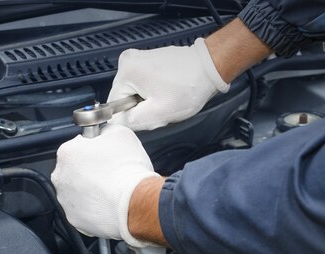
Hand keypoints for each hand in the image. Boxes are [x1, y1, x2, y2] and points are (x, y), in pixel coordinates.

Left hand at [51, 124, 158, 247]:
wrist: (134, 203)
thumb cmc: (127, 170)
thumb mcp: (121, 134)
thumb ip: (106, 131)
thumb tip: (105, 134)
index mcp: (67, 153)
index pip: (76, 145)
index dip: (93, 148)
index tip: (103, 153)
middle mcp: (61, 177)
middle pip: (73, 170)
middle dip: (88, 170)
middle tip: (109, 172)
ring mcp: (66, 201)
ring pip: (76, 192)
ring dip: (89, 190)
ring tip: (110, 189)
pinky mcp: (75, 220)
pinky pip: (83, 211)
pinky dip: (93, 208)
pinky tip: (108, 204)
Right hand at [108, 38, 228, 130]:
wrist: (210, 67)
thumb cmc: (189, 87)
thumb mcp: (158, 113)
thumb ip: (131, 122)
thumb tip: (114, 124)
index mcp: (126, 71)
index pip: (114, 104)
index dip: (130, 115)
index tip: (150, 112)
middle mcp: (128, 60)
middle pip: (124, 97)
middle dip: (140, 107)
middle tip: (161, 106)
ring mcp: (139, 57)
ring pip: (134, 91)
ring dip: (147, 100)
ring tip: (166, 97)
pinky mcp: (148, 59)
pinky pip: (142, 83)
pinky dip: (153, 90)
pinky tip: (168, 90)